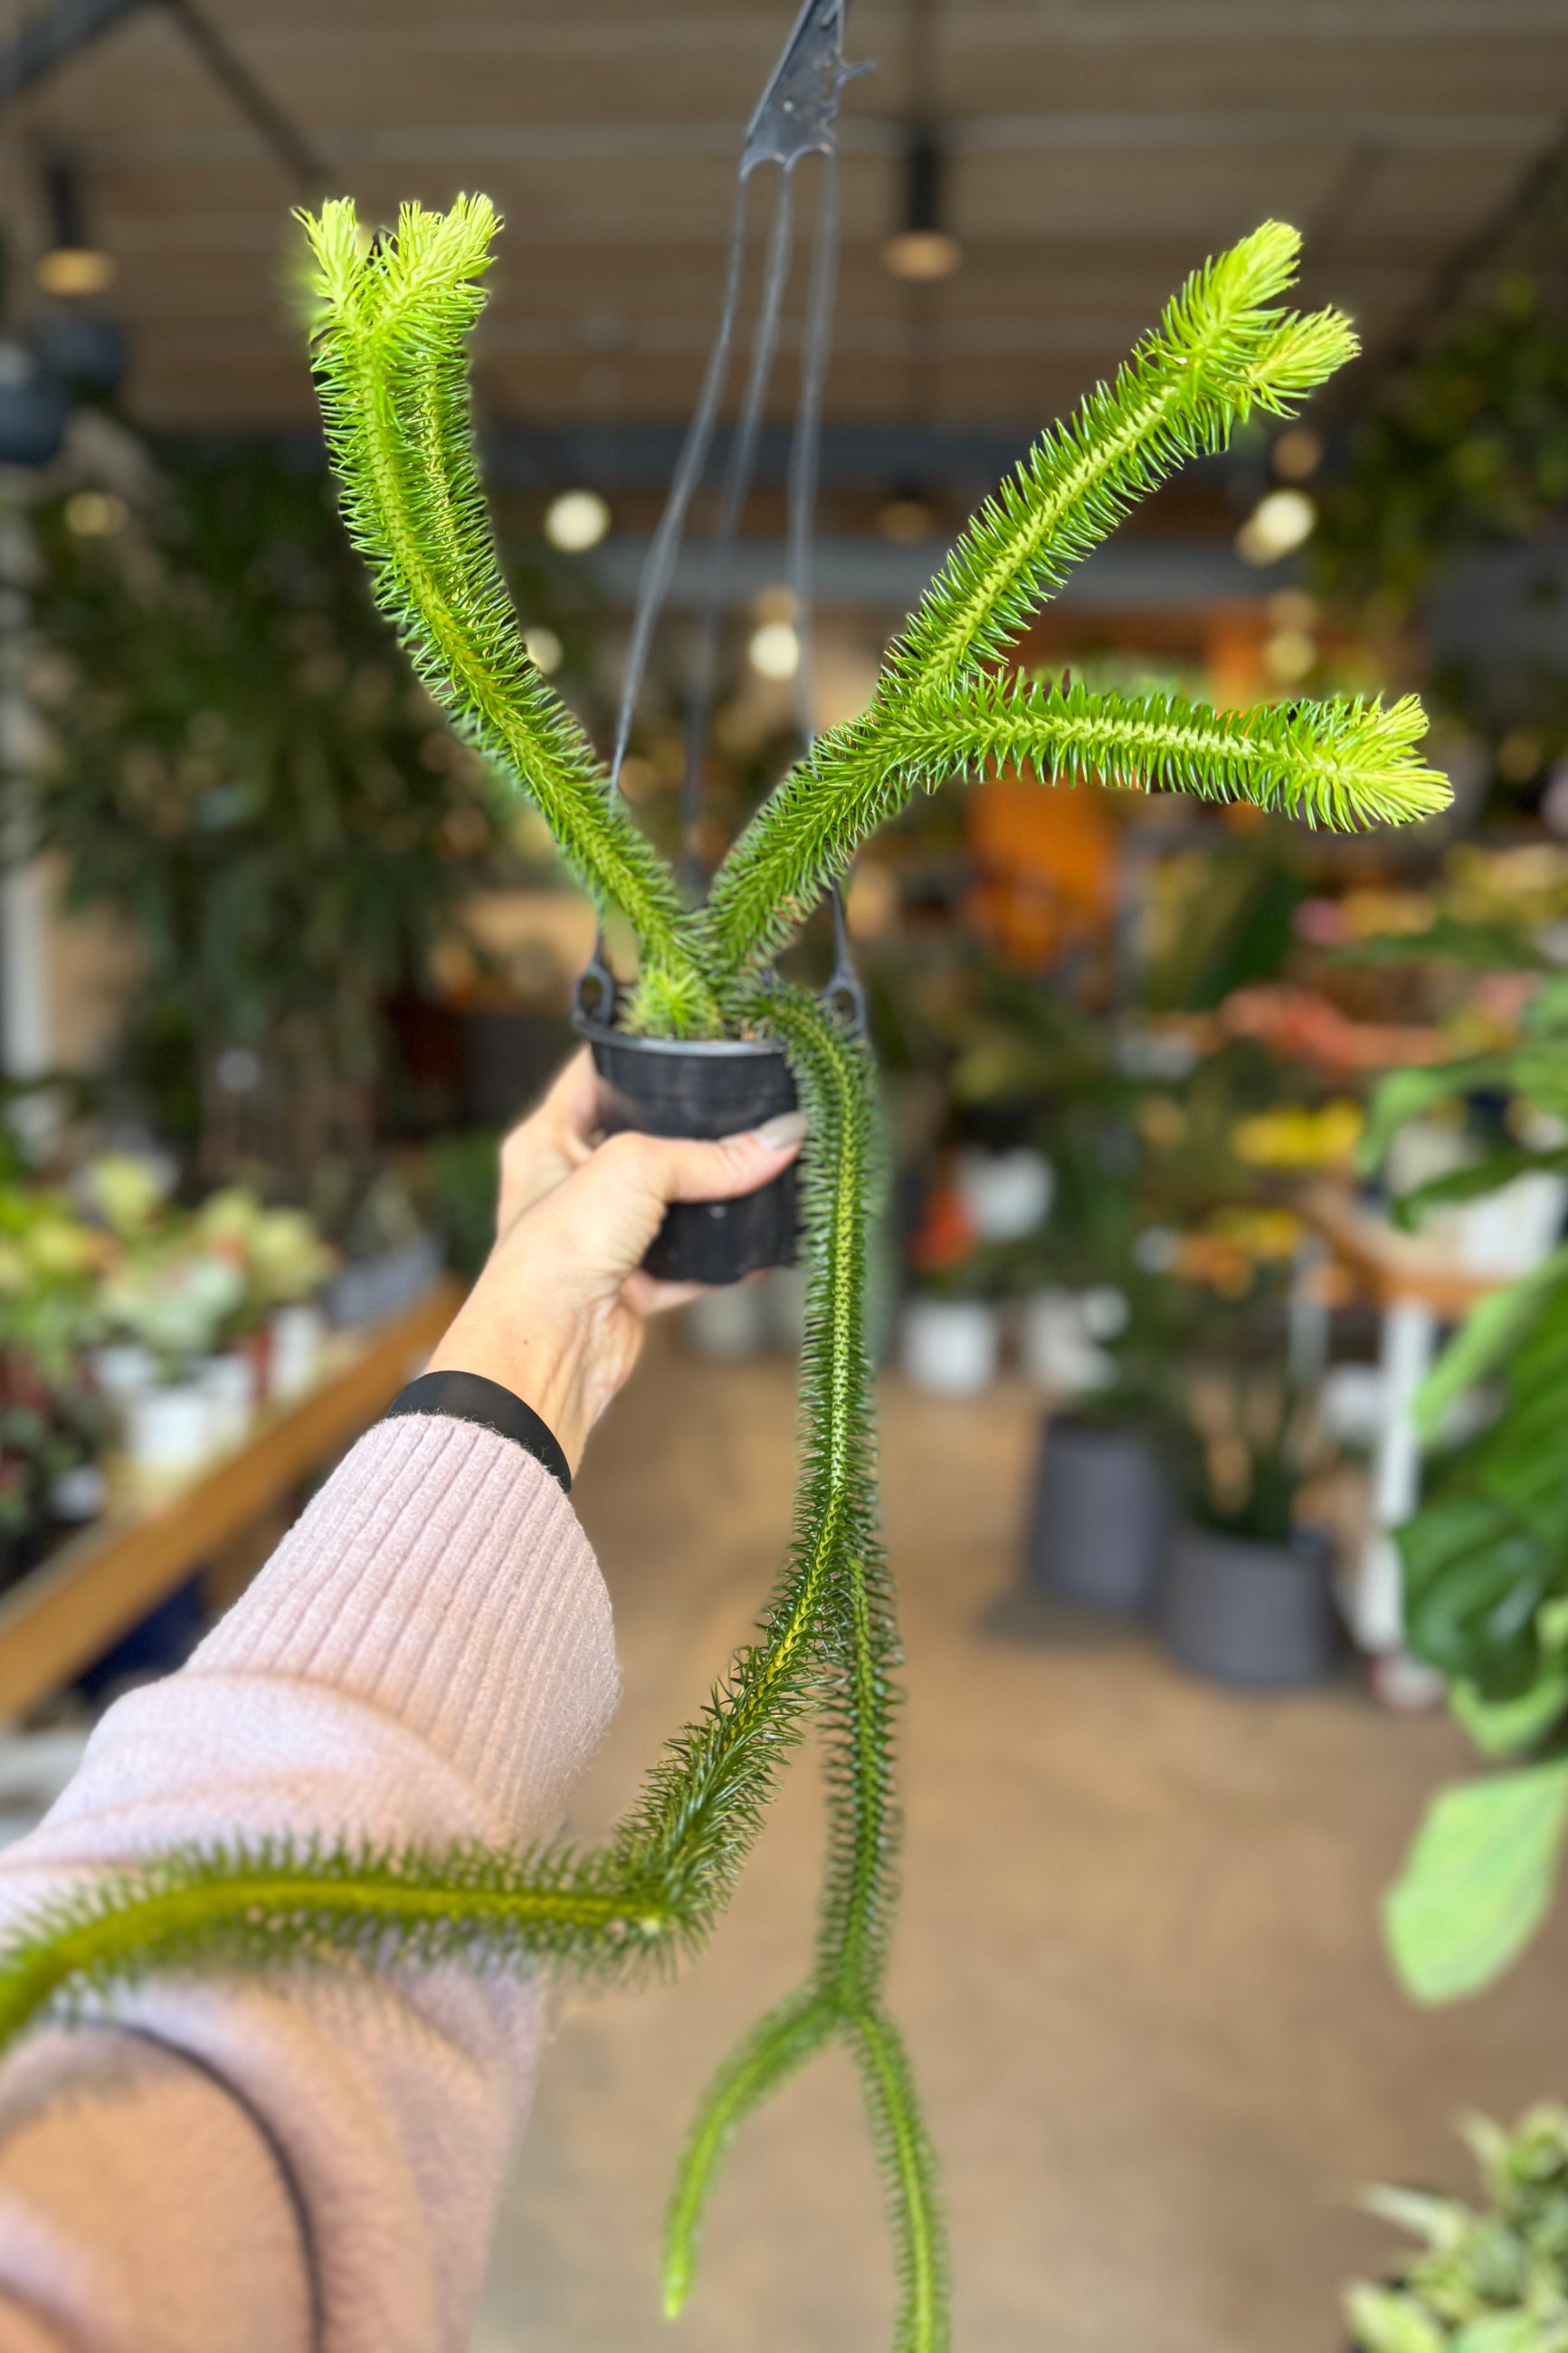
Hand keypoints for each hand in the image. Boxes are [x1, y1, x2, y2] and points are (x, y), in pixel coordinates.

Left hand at [425, 1050, 804, 1472]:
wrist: (549, 1348)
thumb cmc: (558, 1247)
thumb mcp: (635, 1170)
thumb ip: (710, 1155)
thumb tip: (783, 1138)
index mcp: (545, 1141)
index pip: (593, 1076)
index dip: (636, 1053)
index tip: (690, 1036)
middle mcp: (569, 1186)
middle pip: (641, 1142)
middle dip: (691, 1129)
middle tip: (743, 1102)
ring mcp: (601, 1239)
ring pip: (670, 1207)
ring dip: (713, 1197)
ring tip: (766, 1165)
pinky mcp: (630, 1287)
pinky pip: (688, 1266)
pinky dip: (722, 1259)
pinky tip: (763, 1245)